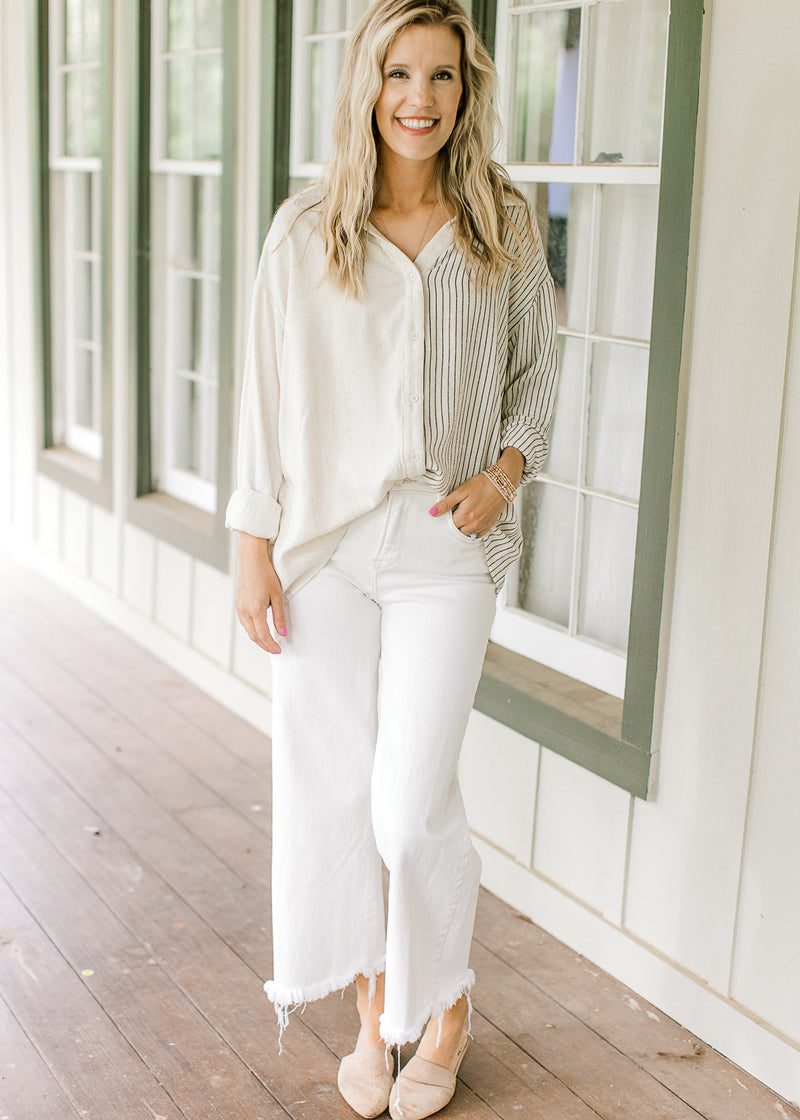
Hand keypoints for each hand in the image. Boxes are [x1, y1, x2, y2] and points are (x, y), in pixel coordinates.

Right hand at [235, 532, 286, 653]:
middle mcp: (244, 611)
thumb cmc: (265, 575)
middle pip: (253, 636)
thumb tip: (283, 633)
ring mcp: (239, 608)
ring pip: (248, 630)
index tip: (279, 650)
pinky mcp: (238, 604)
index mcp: (255, 610)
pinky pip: (244, 622)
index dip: (271, 645)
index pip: (263, 635)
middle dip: (264, 645)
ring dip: (258, 638)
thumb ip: (280, 617)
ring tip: (269, 641)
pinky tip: (260, 628)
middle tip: (275, 649)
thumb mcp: (277, 596)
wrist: (251, 560)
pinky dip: (252, 629)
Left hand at [430, 472, 506, 538]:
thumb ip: (446, 503)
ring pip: (467, 534)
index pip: (448, 526)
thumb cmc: (481, 484)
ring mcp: (482, 526)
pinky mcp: (489, 524)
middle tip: (452, 517)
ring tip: (462, 519)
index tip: (444, 516)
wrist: (501, 483)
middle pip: (457, 532)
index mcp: (463, 516)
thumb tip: (432, 513)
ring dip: (462, 530)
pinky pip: (478, 535)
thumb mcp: (461, 491)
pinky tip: (470, 524)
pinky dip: (473, 532)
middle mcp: (473, 524)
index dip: (444, 521)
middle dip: (453, 527)